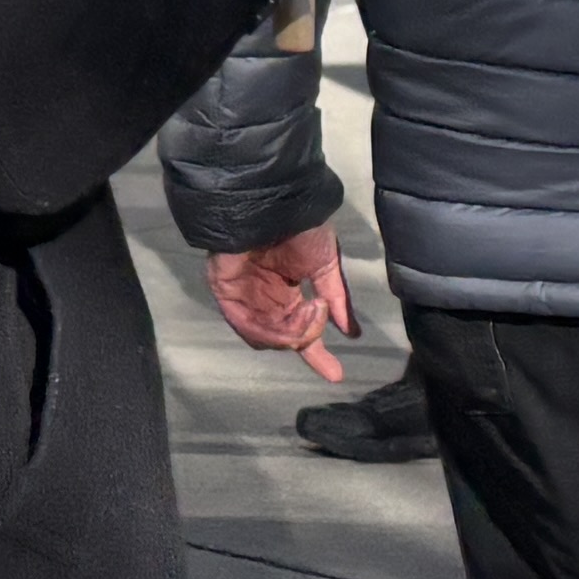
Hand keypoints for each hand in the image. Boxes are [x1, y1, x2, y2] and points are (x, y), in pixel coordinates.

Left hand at [209, 231, 351, 376]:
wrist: (276, 203)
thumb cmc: (300, 226)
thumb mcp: (326, 264)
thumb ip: (337, 299)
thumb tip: (351, 333)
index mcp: (286, 293)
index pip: (299, 331)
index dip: (316, 355)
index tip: (336, 375)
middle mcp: (264, 300)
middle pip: (283, 339)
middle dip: (306, 339)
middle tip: (321, 315)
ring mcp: (244, 297)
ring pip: (266, 337)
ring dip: (293, 333)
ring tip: (313, 309)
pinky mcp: (226, 292)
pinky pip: (246, 325)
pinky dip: (271, 330)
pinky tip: (294, 315)